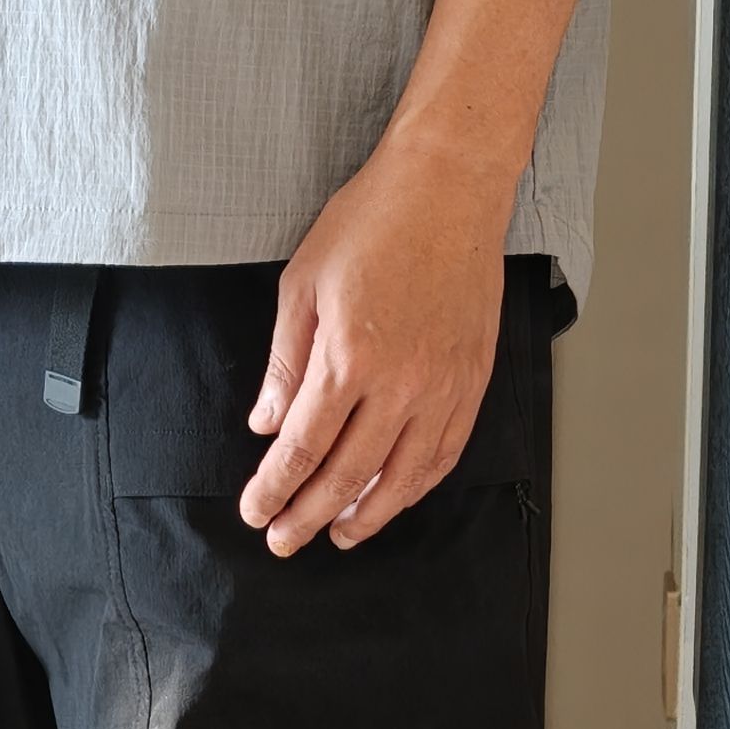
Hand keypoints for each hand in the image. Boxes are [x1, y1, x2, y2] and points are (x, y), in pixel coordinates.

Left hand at [238, 138, 509, 556]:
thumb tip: (269, 424)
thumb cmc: (372, 223)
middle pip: (349, 476)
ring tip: (339, 534)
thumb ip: (285, 363)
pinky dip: (419, 484)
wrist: (449, 187)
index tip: (256, 512)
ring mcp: (444, 385)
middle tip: (283, 541)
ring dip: (368, 514)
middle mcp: (401, 384)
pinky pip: (446, 451)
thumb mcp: (302, 284)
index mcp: (349, 359)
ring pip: (404, 476)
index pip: (304, 448)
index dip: (275, 489)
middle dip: (308, 516)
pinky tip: (396, 496)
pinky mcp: (473, 379)